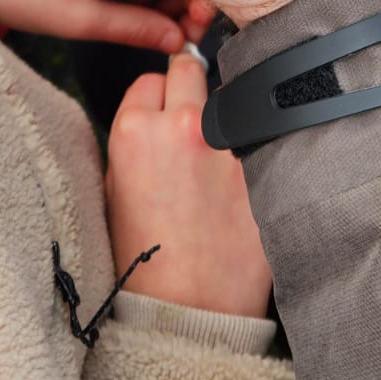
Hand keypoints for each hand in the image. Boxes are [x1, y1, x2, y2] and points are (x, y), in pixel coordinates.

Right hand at [106, 52, 270, 316]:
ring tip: (219, 154)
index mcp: (135, 131)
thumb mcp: (115, 193)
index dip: (155, 99)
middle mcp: (183, 126)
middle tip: (193, 116)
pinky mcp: (265, 161)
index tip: (163, 114)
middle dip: (189, 87)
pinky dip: (255, 143)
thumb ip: (134, 143)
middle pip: (189, 70)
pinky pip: (261, 131)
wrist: (190, 310)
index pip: (149, 80)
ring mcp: (229, 141)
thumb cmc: (147, 261)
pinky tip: (242, 176)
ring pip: (230, 97)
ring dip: (225, 115)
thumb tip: (152, 116)